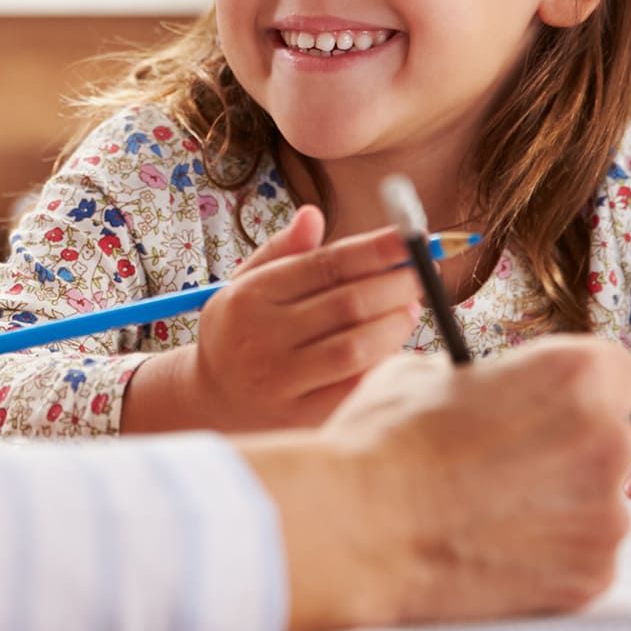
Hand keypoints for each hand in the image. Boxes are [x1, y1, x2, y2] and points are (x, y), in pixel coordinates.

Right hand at [126, 205, 424, 431]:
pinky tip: (393, 348)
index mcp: (251, 295)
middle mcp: (261, 336)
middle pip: (347, 303)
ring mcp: (279, 380)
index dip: (375, 249)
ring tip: (410, 310)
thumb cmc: (240, 332)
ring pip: (356, 346)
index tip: (410, 238)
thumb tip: (314, 214)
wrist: (210, 401)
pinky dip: (383, 364)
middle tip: (419, 277)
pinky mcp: (298, 417)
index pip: (326, 265)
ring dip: (395, 325)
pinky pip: (355, 387)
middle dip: (396, 285)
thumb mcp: (247, 284)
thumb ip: (282, 250)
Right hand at [241, 336, 630, 630]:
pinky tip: (495, 549)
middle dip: (571, 450)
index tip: (554, 406)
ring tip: (492, 513)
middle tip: (512, 463)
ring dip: (560, 505)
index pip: (620, 374)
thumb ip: (483, 380)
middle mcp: (607, 441)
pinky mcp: (591, 576)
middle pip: (612, 440)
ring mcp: (604, 516)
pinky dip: (550, 557)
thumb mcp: (426, 373)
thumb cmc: (384, 445)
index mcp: (575, 376)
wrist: (356, 529)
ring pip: (598, 503)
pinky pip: (584, 556)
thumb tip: (485, 391)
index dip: (582, 391)